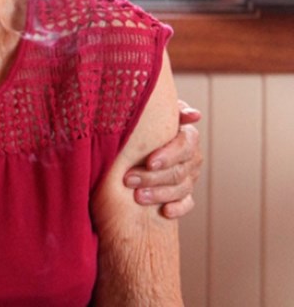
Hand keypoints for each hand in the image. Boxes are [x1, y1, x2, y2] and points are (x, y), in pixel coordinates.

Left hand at [123, 99, 202, 217]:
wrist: (133, 140)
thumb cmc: (141, 123)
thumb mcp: (149, 113)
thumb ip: (168, 111)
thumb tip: (193, 115)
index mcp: (186, 136)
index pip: (186, 145)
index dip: (169, 154)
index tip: (149, 162)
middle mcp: (191, 157)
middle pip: (180, 170)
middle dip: (153, 177)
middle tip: (129, 180)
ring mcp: (189, 177)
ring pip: (182, 188)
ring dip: (160, 194)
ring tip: (137, 197)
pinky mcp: (183, 194)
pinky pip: (187, 204)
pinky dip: (178, 208)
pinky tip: (164, 212)